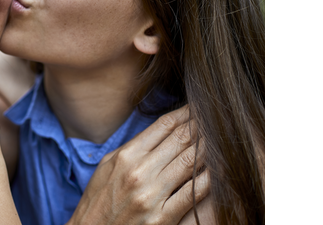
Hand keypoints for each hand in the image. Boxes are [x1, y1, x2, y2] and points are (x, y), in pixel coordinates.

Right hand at [68, 106, 210, 224]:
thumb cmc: (100, 200)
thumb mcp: (108, 166)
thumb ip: (133, 148)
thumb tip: (160, 132)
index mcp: (125, 156)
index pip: (163, 126)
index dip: (185, 113)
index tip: (198, 108)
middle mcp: (139, 172)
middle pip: (180, 140)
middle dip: (202, 126)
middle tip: (217, 117)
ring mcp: (152, 195)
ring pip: (191, 162)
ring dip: (210, 147)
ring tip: (222, 138)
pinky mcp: (162, 217)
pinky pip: (193, 193)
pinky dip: (209, 179)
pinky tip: (220, 170)